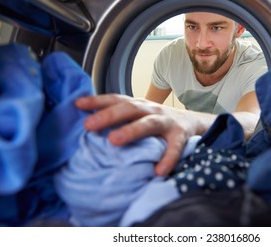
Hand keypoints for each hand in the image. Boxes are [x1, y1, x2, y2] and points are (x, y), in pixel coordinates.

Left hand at [75, 94, 206, 175]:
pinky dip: (167, 159)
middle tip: (89, 125)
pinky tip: (158, 171)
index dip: (97, 101)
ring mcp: (167, 121)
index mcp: (138, 105)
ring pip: (149, 123)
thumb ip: (119, 117)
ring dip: (132, 130)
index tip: (77, 104)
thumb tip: (85, 124)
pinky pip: (174, 148)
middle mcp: (151, 109)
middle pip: (129, 109)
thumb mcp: (139, 115)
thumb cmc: (158, 121)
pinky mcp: (181, 135)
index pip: (116, 100)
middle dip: (108, 115)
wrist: (192, 122)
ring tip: (114, 141)